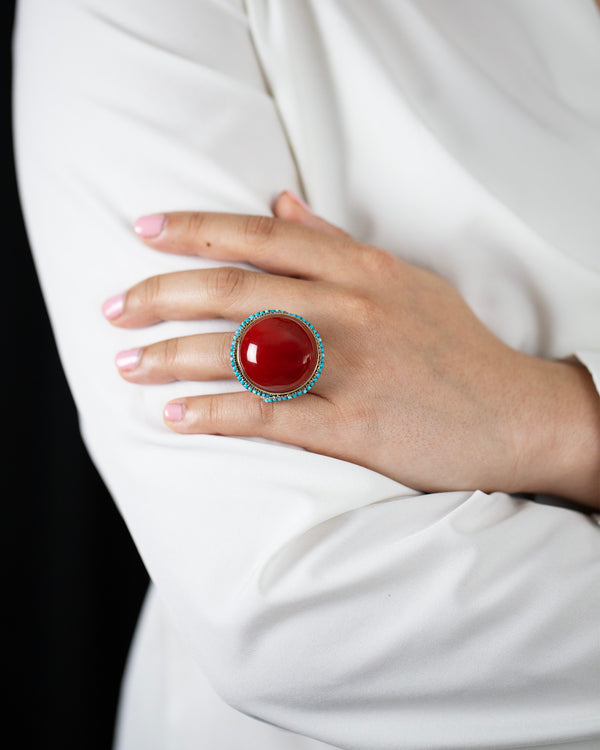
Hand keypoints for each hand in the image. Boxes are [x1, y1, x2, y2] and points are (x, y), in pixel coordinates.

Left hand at [103, 191, 599, 505]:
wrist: (515, 413)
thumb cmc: (454, 346)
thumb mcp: (403, 279)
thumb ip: (337, 242)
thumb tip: (281, 202)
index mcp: (361, 270)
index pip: (260, 236)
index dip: (195, 230)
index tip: (143, 232)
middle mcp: (350, 309)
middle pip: (234, 292)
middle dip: (162, 296)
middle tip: (113, 309)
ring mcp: (351, 368)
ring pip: (240, 353)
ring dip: (172, 357)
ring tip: (128, 365)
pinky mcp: (353, 426)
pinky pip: (268, 417)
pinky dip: (214, 415)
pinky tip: (175, 418)